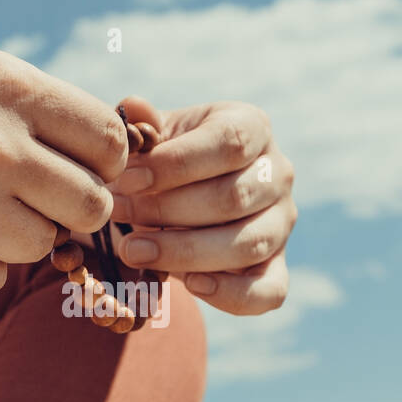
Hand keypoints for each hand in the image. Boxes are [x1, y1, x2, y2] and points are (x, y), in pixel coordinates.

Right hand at [0, 25, 126, 295]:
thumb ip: (23, 105)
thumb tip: (89, 153)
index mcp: (7, 88)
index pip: (109, 143)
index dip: (101, 163)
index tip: (77, 168)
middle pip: (90, 205)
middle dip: (69, 208)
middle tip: (33, 202)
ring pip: (40, 247)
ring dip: (16, 237)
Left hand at [108, 97, 295, 314]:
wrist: (179, 200)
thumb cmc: (166, 161)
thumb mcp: (155, 136)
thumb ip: (144, 126)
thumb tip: (134, 107)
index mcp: (252, 128)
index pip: (228, 143)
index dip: (175, 164)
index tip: (125, 180)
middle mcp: (278, 174)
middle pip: (234, 197)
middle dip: (168, 210)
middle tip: (118, 215)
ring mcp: (282, 224)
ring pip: (248, 244)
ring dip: (185, 252)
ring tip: (134, 251)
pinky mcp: (276, 268)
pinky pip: (268, 291)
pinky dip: (230, 294)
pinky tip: (189, 286)